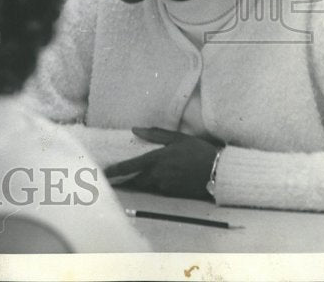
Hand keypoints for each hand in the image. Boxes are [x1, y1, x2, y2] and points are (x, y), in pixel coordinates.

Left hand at [104, 127, 221, 200]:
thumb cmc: (199, 151)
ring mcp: (166, 186)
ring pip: (146, 186)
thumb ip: (155, 134)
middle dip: (124, 180)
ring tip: (128, 181)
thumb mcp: (177, 138)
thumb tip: (135, 129)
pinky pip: (158, 190)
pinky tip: (152, 183)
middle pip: (135, 180)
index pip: (130, 166)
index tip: (104, 173)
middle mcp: (159, 175)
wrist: (219, 172)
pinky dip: (153, 187)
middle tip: (112, 180)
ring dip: (138, 184)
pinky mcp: (174, 194)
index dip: (116, 170)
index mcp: (157, 159)